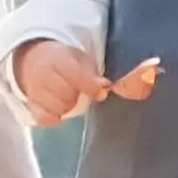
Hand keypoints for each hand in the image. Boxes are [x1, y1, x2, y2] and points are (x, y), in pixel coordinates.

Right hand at [12, 40, 160, 121]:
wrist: (34, 59)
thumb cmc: (68, 61)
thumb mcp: (84, 59)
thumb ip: (106, 70)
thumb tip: (146, 72)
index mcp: (60, 58)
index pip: (76, 74)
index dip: (90, 84)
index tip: (103, 89)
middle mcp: (44, 74)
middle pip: (67, 96)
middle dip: (77, 94)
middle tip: (79, 88)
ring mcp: (35, 90)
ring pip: (59, 109)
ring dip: (67, 105)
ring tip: (68, 95)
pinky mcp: (31, 105)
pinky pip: (47, 119)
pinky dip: (55, 116)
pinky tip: (58, 106)